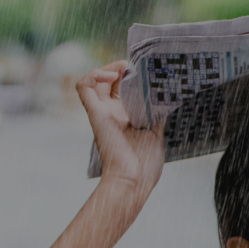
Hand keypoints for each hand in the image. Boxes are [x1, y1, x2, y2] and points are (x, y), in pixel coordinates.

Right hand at [75, 60, 164, 203]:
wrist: (134, 180)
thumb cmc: (145, 166)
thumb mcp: (156, 134)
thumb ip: (157, 116)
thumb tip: (165, 98)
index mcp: (125, 118)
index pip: (123, 90)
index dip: (131, 77)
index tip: (146, 72)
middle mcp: (111, 114)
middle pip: (108, 81)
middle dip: (121, 68)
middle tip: (136, 67)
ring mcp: (102, 113)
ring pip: (93, 80)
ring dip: (107, 68)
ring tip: (124, 68)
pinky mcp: (95, 114)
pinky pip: (83, 87)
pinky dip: (94, 75)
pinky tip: (113, 76)